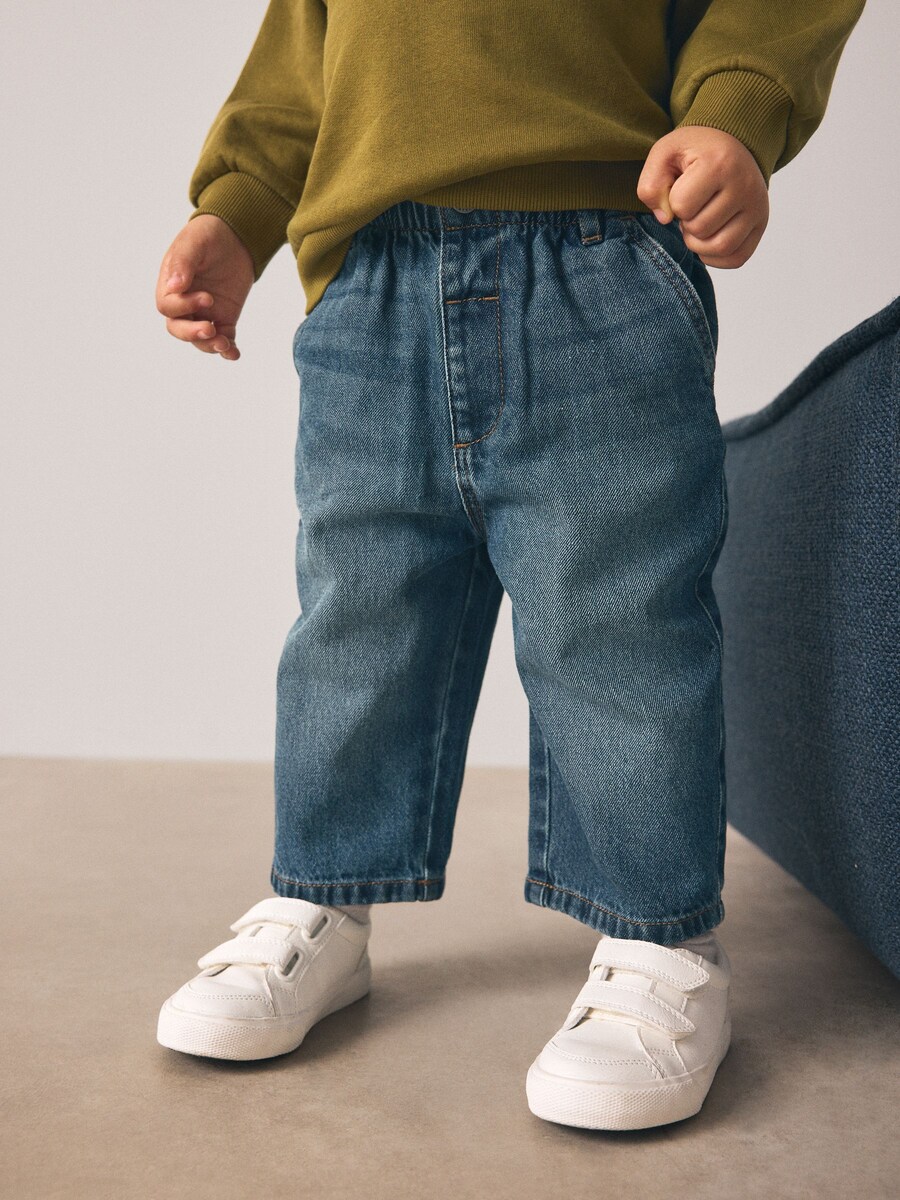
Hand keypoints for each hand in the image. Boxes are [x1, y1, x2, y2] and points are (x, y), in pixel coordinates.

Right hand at [156, 214, 255, 360]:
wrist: (235, 236)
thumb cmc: (208, 235)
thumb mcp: (194, 243)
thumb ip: (183, 263)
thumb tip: (174, 286)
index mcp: (170, 285)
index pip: (168, 307)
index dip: (185, 307)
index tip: (208, 297)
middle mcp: (184, 303)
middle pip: (178, 329)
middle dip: (192, 334)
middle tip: (211, 329)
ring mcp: (204, 312)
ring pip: (199, 338)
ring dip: (210, 345)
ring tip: (224, 344)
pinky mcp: (224, 317)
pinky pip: (223, 338)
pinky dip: (228, 349)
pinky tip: (234, 354)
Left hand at [636, 126, 768, 267]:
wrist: (732, 144)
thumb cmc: (695, 152)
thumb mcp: (665, 154)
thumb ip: (651, 184)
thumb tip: (665, 218)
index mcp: (720, 163)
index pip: (681, 206)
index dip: (672, 202)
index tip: (681, 188)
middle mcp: (745, 185)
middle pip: (699, 230)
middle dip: (685, 222)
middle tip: (691, 206)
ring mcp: (757, 206)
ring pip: (718, 247)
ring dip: (698, 243)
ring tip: (698, 221)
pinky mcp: (761, 224)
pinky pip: (735, 258)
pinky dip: (715, 256)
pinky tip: (709, 237)